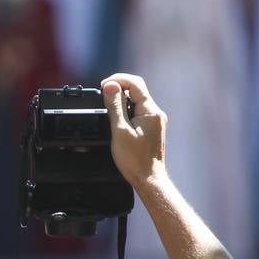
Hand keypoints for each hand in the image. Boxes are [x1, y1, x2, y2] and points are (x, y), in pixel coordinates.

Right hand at [102, 73, 167, 189]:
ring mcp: (155, 121)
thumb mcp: (119, 129)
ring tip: (107, 107)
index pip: (135, 83)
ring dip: (121, 99)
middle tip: (102, 94)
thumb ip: (115, 106)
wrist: (148, 179)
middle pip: (137, 89)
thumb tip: (111, 86)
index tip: (103, 86)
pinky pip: (138, 111)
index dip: (117, 80)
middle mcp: (156, 114)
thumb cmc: (134, 159)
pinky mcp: (151, 128)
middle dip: (118, 88)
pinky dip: (126, 109)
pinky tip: (116, 118)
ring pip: (137, 100)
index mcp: (151, 111)